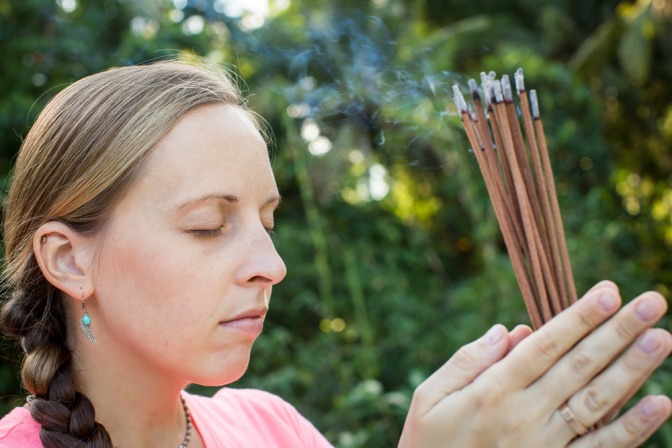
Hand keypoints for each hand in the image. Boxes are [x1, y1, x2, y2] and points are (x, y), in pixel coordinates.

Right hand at [399, 281, 671, 446]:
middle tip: (651, 302)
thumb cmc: (428, 445)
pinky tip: (659, 404)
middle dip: (617, 331)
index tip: (609, 292)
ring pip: (597, 401)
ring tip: (661, 339)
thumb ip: (466, 362)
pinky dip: (633, 429)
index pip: (545, 347)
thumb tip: (509, 330)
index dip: (578, 318)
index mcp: (491, 393)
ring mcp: (545, 446)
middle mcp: (524, 416)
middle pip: (578, 366)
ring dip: (632, 369)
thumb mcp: (429, 400)